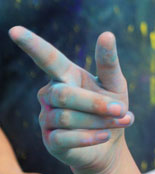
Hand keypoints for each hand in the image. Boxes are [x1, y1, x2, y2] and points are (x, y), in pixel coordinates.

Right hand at [8, 26, 133, 173]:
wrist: (110, 143)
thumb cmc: (112, 107)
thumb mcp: (115, 83)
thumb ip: (108, 62)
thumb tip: (106, 33)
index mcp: (66, 75)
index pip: (47, 58)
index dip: (32, 44)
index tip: (14, 30)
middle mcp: (51, 94)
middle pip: (65, 95)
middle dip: (96, 103)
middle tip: (121, 109)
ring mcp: (47, 118)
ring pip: (67, 117)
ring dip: (99, 120)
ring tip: (120, 121)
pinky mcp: (50, 141)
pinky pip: (66, 137)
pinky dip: (90, 136)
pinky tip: (105, 135)